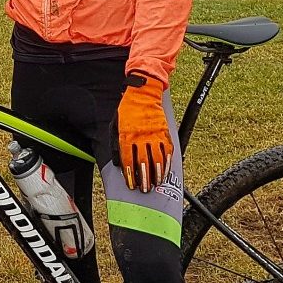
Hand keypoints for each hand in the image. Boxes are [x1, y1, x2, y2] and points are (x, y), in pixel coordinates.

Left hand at [117, 73, 172, 190]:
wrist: (144, 93)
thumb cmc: (127, 110)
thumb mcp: (116, 126)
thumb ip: (117, 145)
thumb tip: (119, 164)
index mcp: (127, 135)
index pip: (128, 160)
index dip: (130, 175)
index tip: (132, 184)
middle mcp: (141, 137)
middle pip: (143, 162)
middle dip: (144, 178)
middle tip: (144, 189)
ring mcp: (154, 135)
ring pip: (156, 159)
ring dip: (156, 174)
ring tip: (155, 184)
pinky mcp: (164, 132)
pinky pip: (167, 151)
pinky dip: (166, 163)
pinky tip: (164, 171)